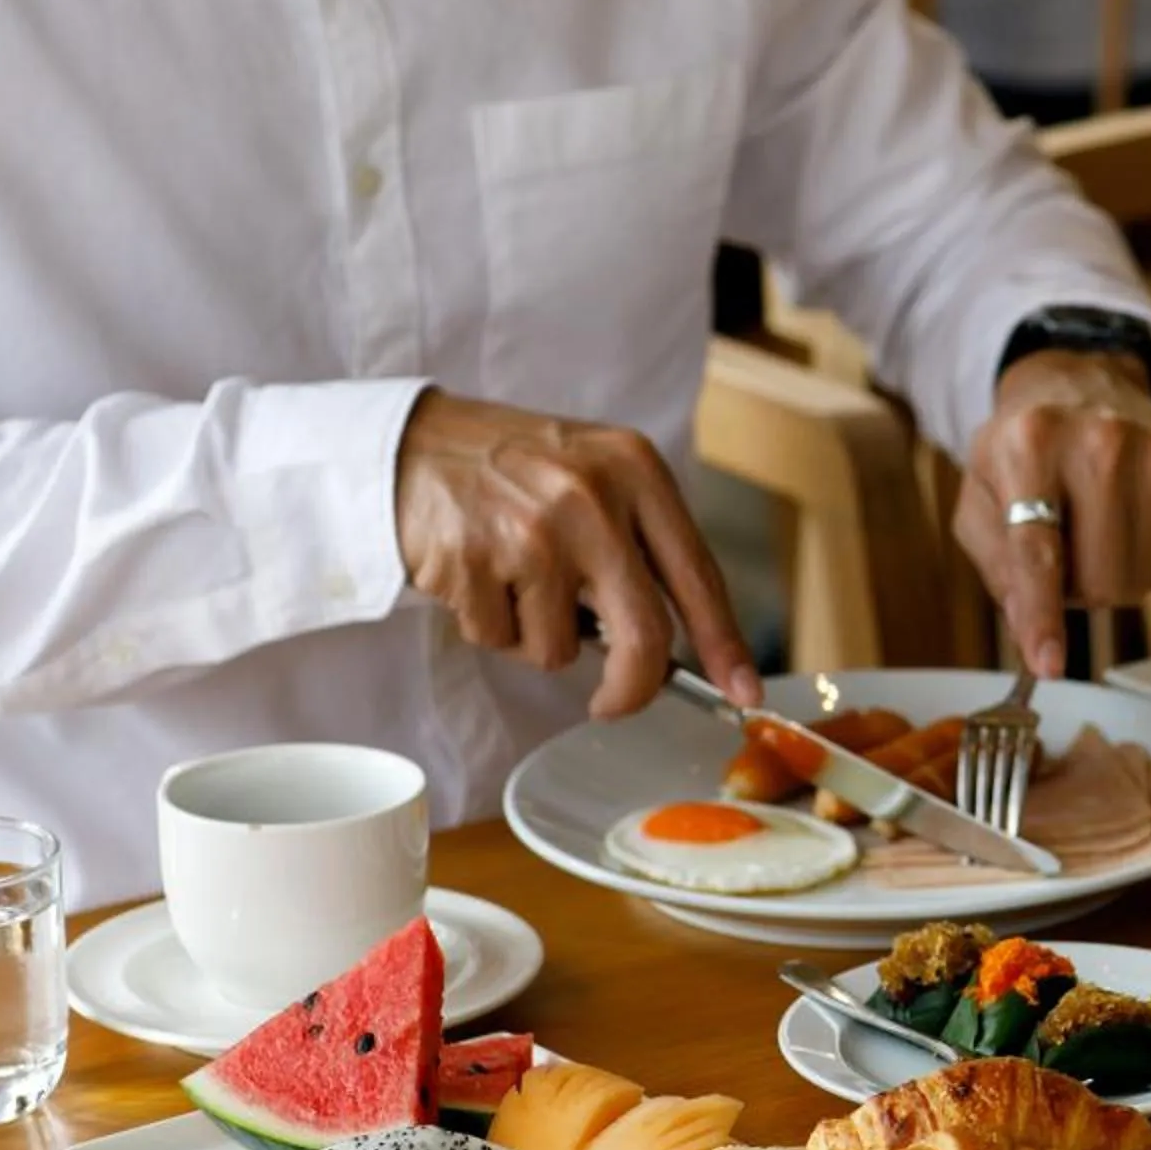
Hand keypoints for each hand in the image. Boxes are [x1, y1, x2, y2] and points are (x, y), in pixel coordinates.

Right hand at [392, 390, 759, 718]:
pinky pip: (500, 638)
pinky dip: (489, 625)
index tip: (742, 690)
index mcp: (636, 471)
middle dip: (631, 688)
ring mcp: (531, 530)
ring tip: (510, 580)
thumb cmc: (512, 471)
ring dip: (535, 636)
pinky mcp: (473, 561)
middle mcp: (591, 498)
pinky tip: (475, 575)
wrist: (408, 444)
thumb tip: (671, 650)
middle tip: (611, 705)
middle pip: (643, 634)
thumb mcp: (595, 476)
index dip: (724, 644)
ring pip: (560, 648)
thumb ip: (638, 547)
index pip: (698, 575)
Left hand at [955, 351, 1150, 676]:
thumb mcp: (983, 496)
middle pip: (1099, 580)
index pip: (1040, 552)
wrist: (1084, 385)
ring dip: (1115, 577)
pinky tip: (1136, 526)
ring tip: (1099, 533)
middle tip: (1068, 552)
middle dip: (1078, 589)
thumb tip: (1031, 630)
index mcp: (1030, 444)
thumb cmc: (1026, 453)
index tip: (1048, 665)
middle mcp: (1101, 441)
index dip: (1043, 616)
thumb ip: (997, 566)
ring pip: (1139, 581)